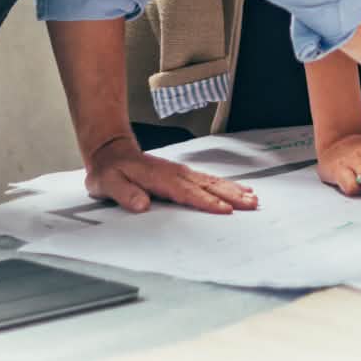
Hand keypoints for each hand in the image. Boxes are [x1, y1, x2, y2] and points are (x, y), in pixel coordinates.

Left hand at [84, 135, 258, 214]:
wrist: (111, 151)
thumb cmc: (110, 170)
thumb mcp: (108, 184)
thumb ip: (125, 194)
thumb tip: (141, 204)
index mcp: (160, 178)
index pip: (188, 193)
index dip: (207, 202)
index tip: (225, 210)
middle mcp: (175, 174)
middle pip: (207, 186)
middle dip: (231, 196)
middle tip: (251, 204)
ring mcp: (180, 172)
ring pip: (211, 182)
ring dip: (232, 190)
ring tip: (252, 198)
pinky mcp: (182, 174)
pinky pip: (207, 179)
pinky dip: (224, 185)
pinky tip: (236, 189)